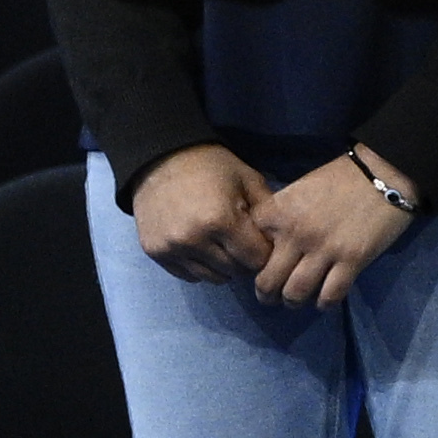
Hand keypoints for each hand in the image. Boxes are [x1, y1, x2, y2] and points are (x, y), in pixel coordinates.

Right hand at [130, 145, 268, 284]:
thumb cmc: (211, 167)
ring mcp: (171, 248)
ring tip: (224, 244)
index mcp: (220, 221)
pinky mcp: (154, 253)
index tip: (263, 241)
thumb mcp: (248, 180)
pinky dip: (201, 267)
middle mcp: (193, 240)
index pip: (256, 260)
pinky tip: (204, 248)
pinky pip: (189, 275)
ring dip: (224, 267)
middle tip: (243, 242)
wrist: (159, 159)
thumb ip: (269, 212)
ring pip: (212, 277)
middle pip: (235, 271)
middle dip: (245, 260)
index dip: (265, 252)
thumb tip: (283, 242)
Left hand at [243, 153, 417, 310]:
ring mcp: (324, 249)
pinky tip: (324, 300)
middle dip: (267, 294)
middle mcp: (295, 233)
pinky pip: (330, 295)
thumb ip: (280, 217)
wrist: (385, 173)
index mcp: (278, 212)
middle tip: (272, 296)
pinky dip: (324, 303)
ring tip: (295, 301)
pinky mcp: (352, 260)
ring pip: (295, 293)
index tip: (260, 267)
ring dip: (292, 302)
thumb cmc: (341, 179)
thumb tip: (270, 244)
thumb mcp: (298, 191)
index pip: (250, 250)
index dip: (252, 262)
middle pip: (268, 280)